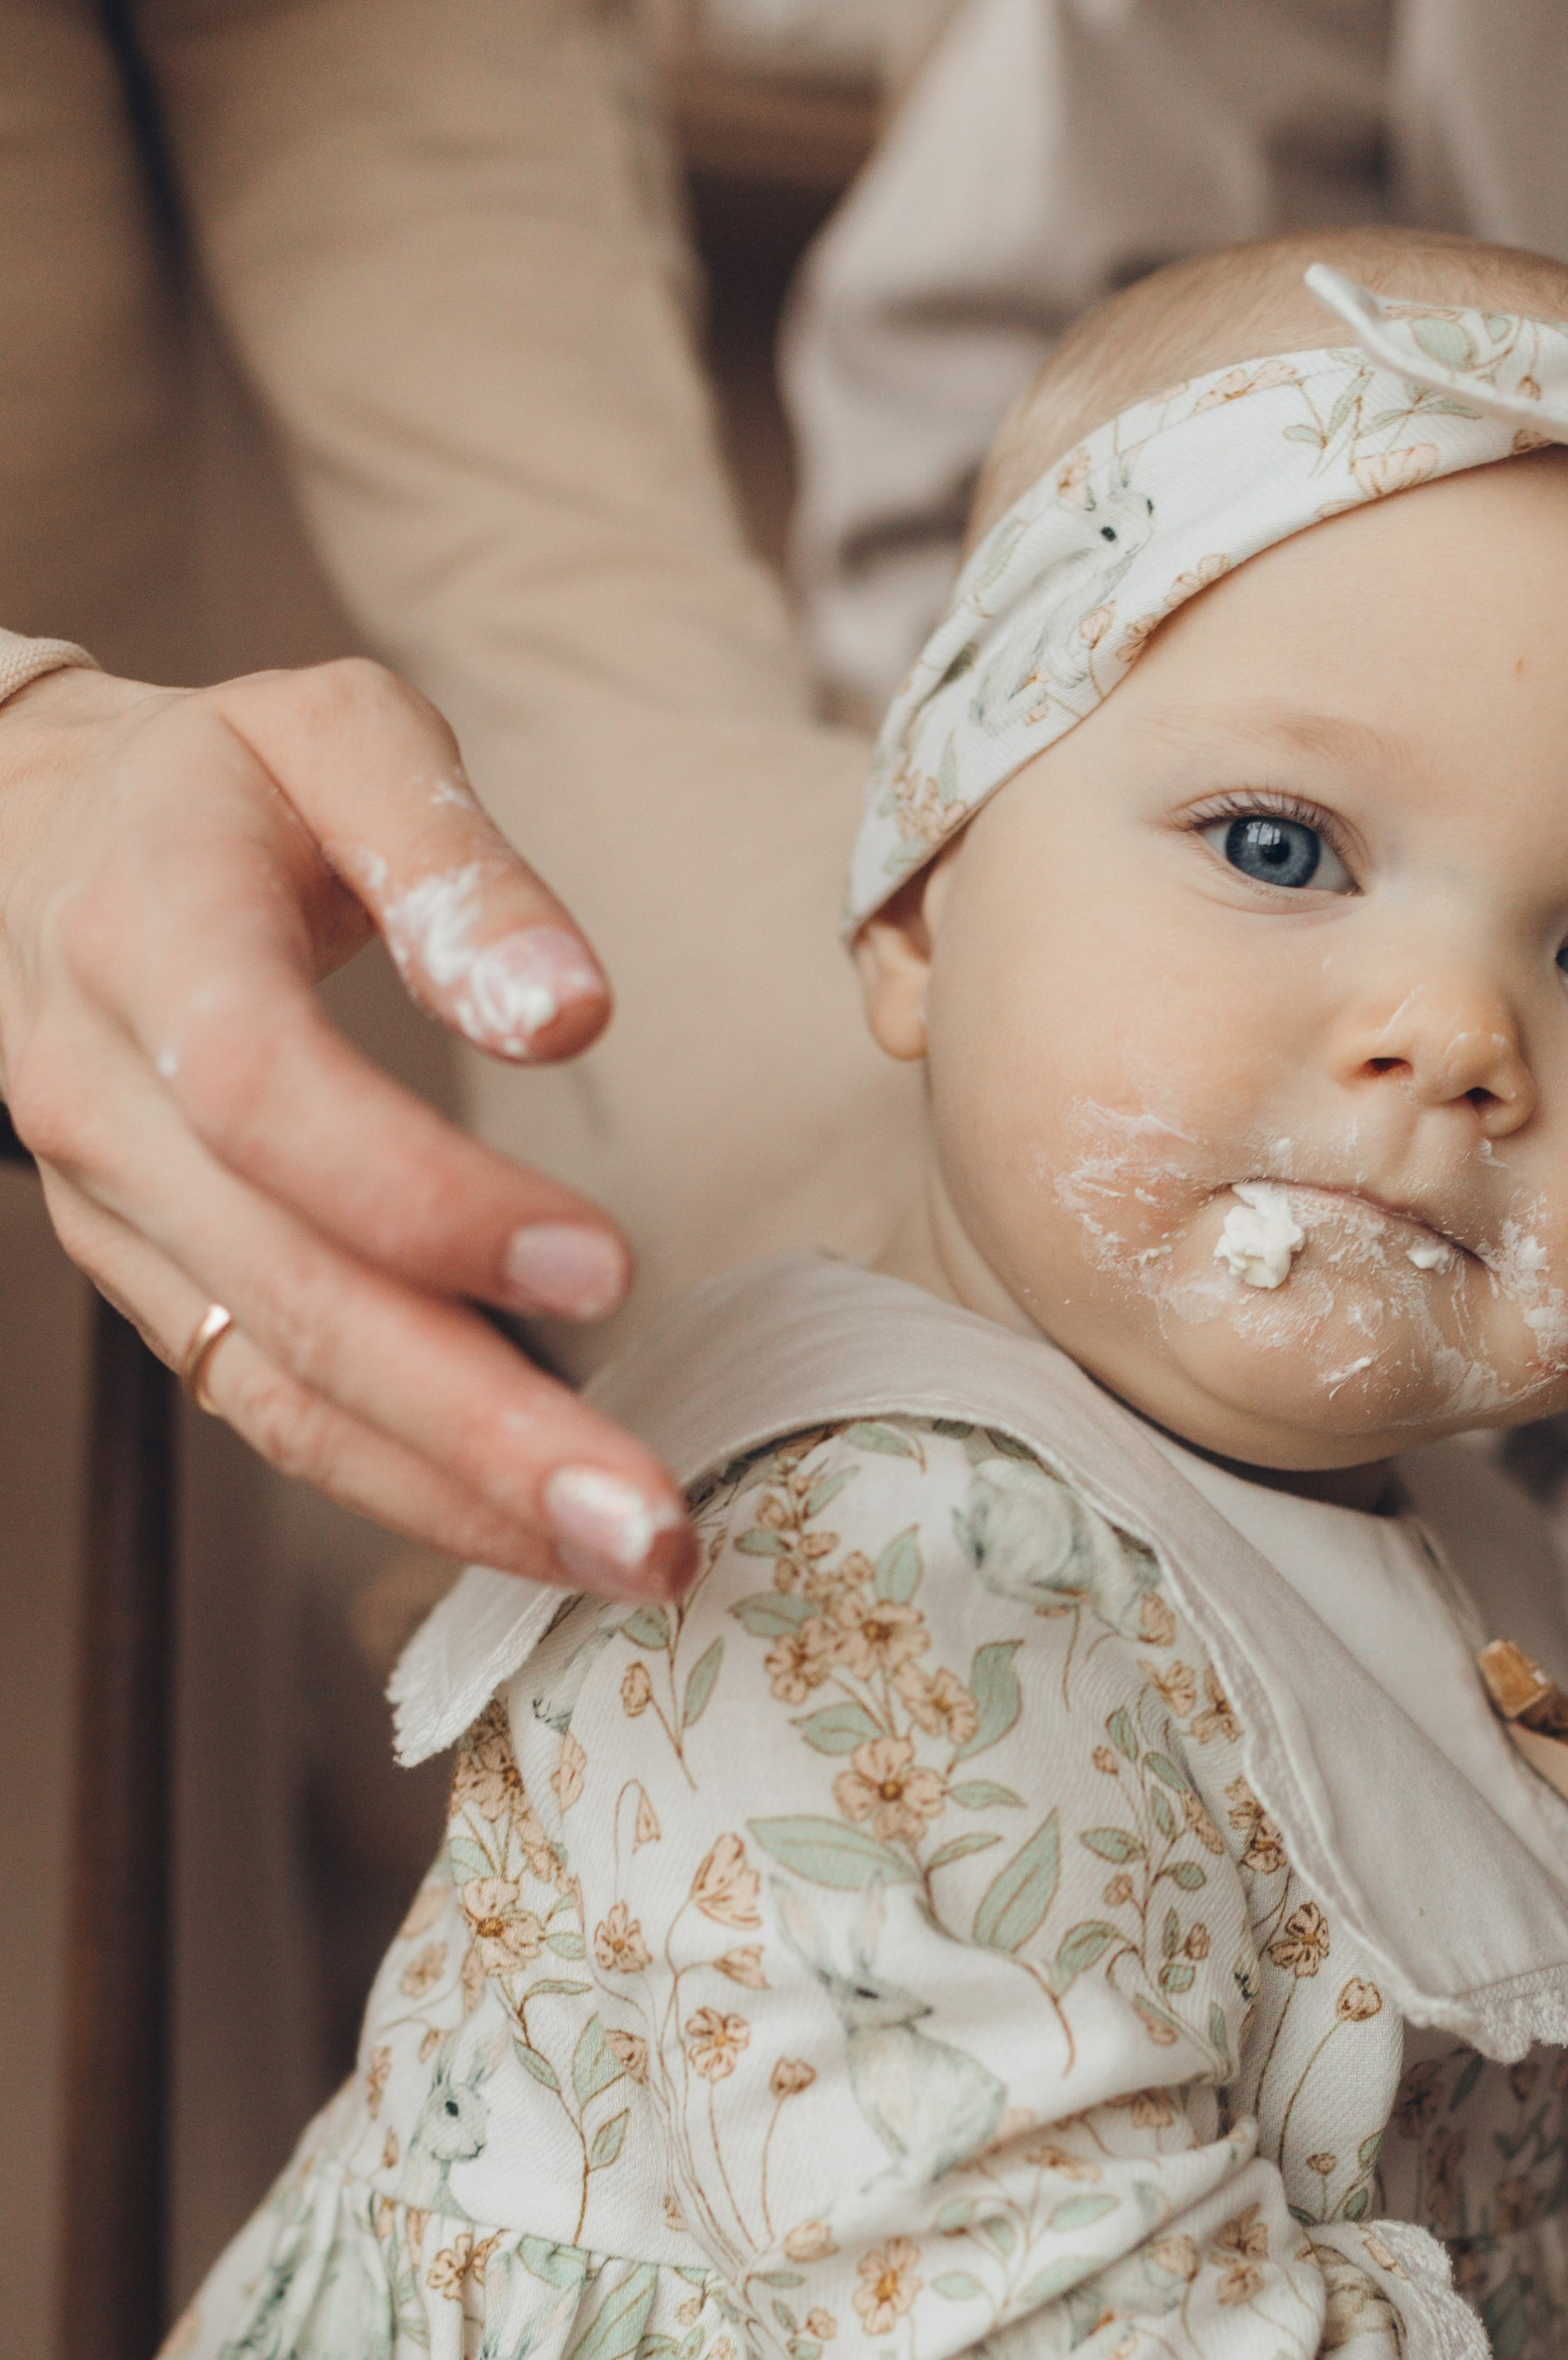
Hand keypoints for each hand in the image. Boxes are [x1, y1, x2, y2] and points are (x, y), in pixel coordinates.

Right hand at [0, 657, 694, 1598]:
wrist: (23, 844)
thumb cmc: (222, 788)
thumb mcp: (338, 735)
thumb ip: (455, 858)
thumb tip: (566, 1011)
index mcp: (146, 941)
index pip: (266, 1100)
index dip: (426, 1199)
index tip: (605, 1266)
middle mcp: (105, 1104)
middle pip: (291, 1297)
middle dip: (482, 1429)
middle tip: (652, 1522)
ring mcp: (117, 1221)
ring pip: (280, 1392)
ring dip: (461, 1500)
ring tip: (632, 1564)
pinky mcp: (155, 1290)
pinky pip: (274, 1413)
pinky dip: (410, 1491)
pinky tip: (541, 1536)